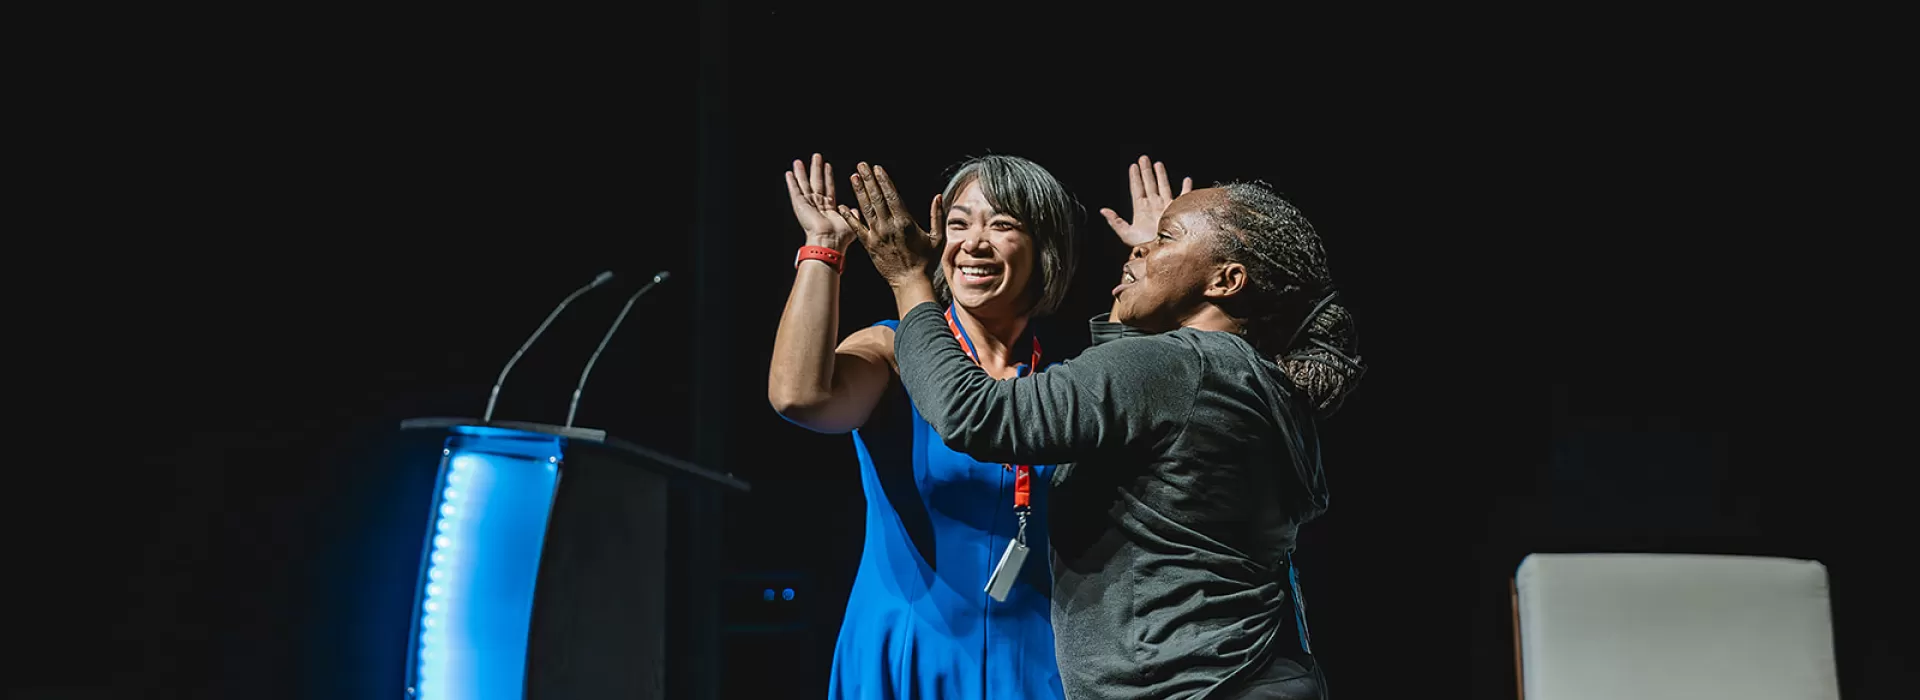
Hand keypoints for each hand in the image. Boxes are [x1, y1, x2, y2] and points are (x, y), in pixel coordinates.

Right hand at [785, 153, 860, 249]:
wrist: (829, 241)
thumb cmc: (840, 238)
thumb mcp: (851, 223)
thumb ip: (852, 215)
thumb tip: (855, 210)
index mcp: (829, 210)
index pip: (828, 188)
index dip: (828, 177)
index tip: (828, 165)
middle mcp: (818, 206)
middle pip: (816, 183)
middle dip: (816, 169)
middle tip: (816, 156)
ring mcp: (808, 206)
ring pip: (804, 185)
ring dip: (802, 173)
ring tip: (799, 161)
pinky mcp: (800, 206)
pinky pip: (795, 192)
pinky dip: (791, 183)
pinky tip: (789, 174)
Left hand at [845, 162, 941, 287]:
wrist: (910, 282)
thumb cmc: (926, 261)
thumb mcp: (937, 237)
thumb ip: (937, 216)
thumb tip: (938, 196)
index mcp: (905, 222)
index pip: (892, 195)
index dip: (883, 180)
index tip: (877, 168)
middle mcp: (889, 226)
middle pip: (876, 198)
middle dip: (868, 180)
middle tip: (861, 165)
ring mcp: (877, 235)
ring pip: (865, 209)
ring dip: (859, 192)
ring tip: (853, 177)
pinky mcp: (869, 245)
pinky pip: (857, 228)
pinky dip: (849, 216)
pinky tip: (843, 206)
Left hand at [1098, 155, 1191, 246]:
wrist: (1162, 254)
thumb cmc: (1144, 248)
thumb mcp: (1126, 234)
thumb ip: (1115, 221)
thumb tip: (1103, 210)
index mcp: (1141, 210)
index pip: (1136, 189)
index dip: (1134, 177)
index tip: (1132, 166)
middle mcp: (1154, 207)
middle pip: (1149, 184)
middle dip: (1146, 171)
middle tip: (1143, 158)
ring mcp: (1166, 207)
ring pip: (1163, 186)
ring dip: (1161, 175)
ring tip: (1158, 164)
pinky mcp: (1178, 211)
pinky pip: (1183, 197)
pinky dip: (1186, 188)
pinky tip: (1187, 180)